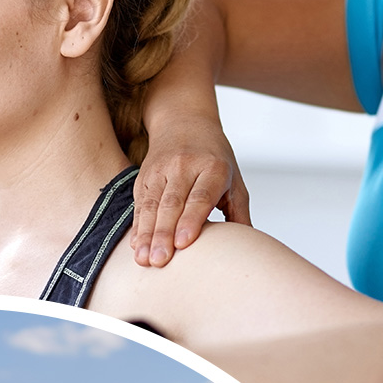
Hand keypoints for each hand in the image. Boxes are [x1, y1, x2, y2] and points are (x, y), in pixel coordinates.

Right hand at [131, 118, 250, 266]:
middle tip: (160, 261)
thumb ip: (239, 213)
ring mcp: (161, 170)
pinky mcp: (144, 175)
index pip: (200, 197)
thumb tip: (247, 249)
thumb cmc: (215, 158)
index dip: (191, 220)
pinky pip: (140, 203)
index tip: (183, 243)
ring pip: (152, 205)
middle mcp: (185, 166)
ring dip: (147, 234)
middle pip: (172, 204)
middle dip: (164, 234)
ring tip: (144, 259)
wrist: (185, 122)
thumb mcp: (234, 180)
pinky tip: (135, 245)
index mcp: (213, 168)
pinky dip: (137, 226)